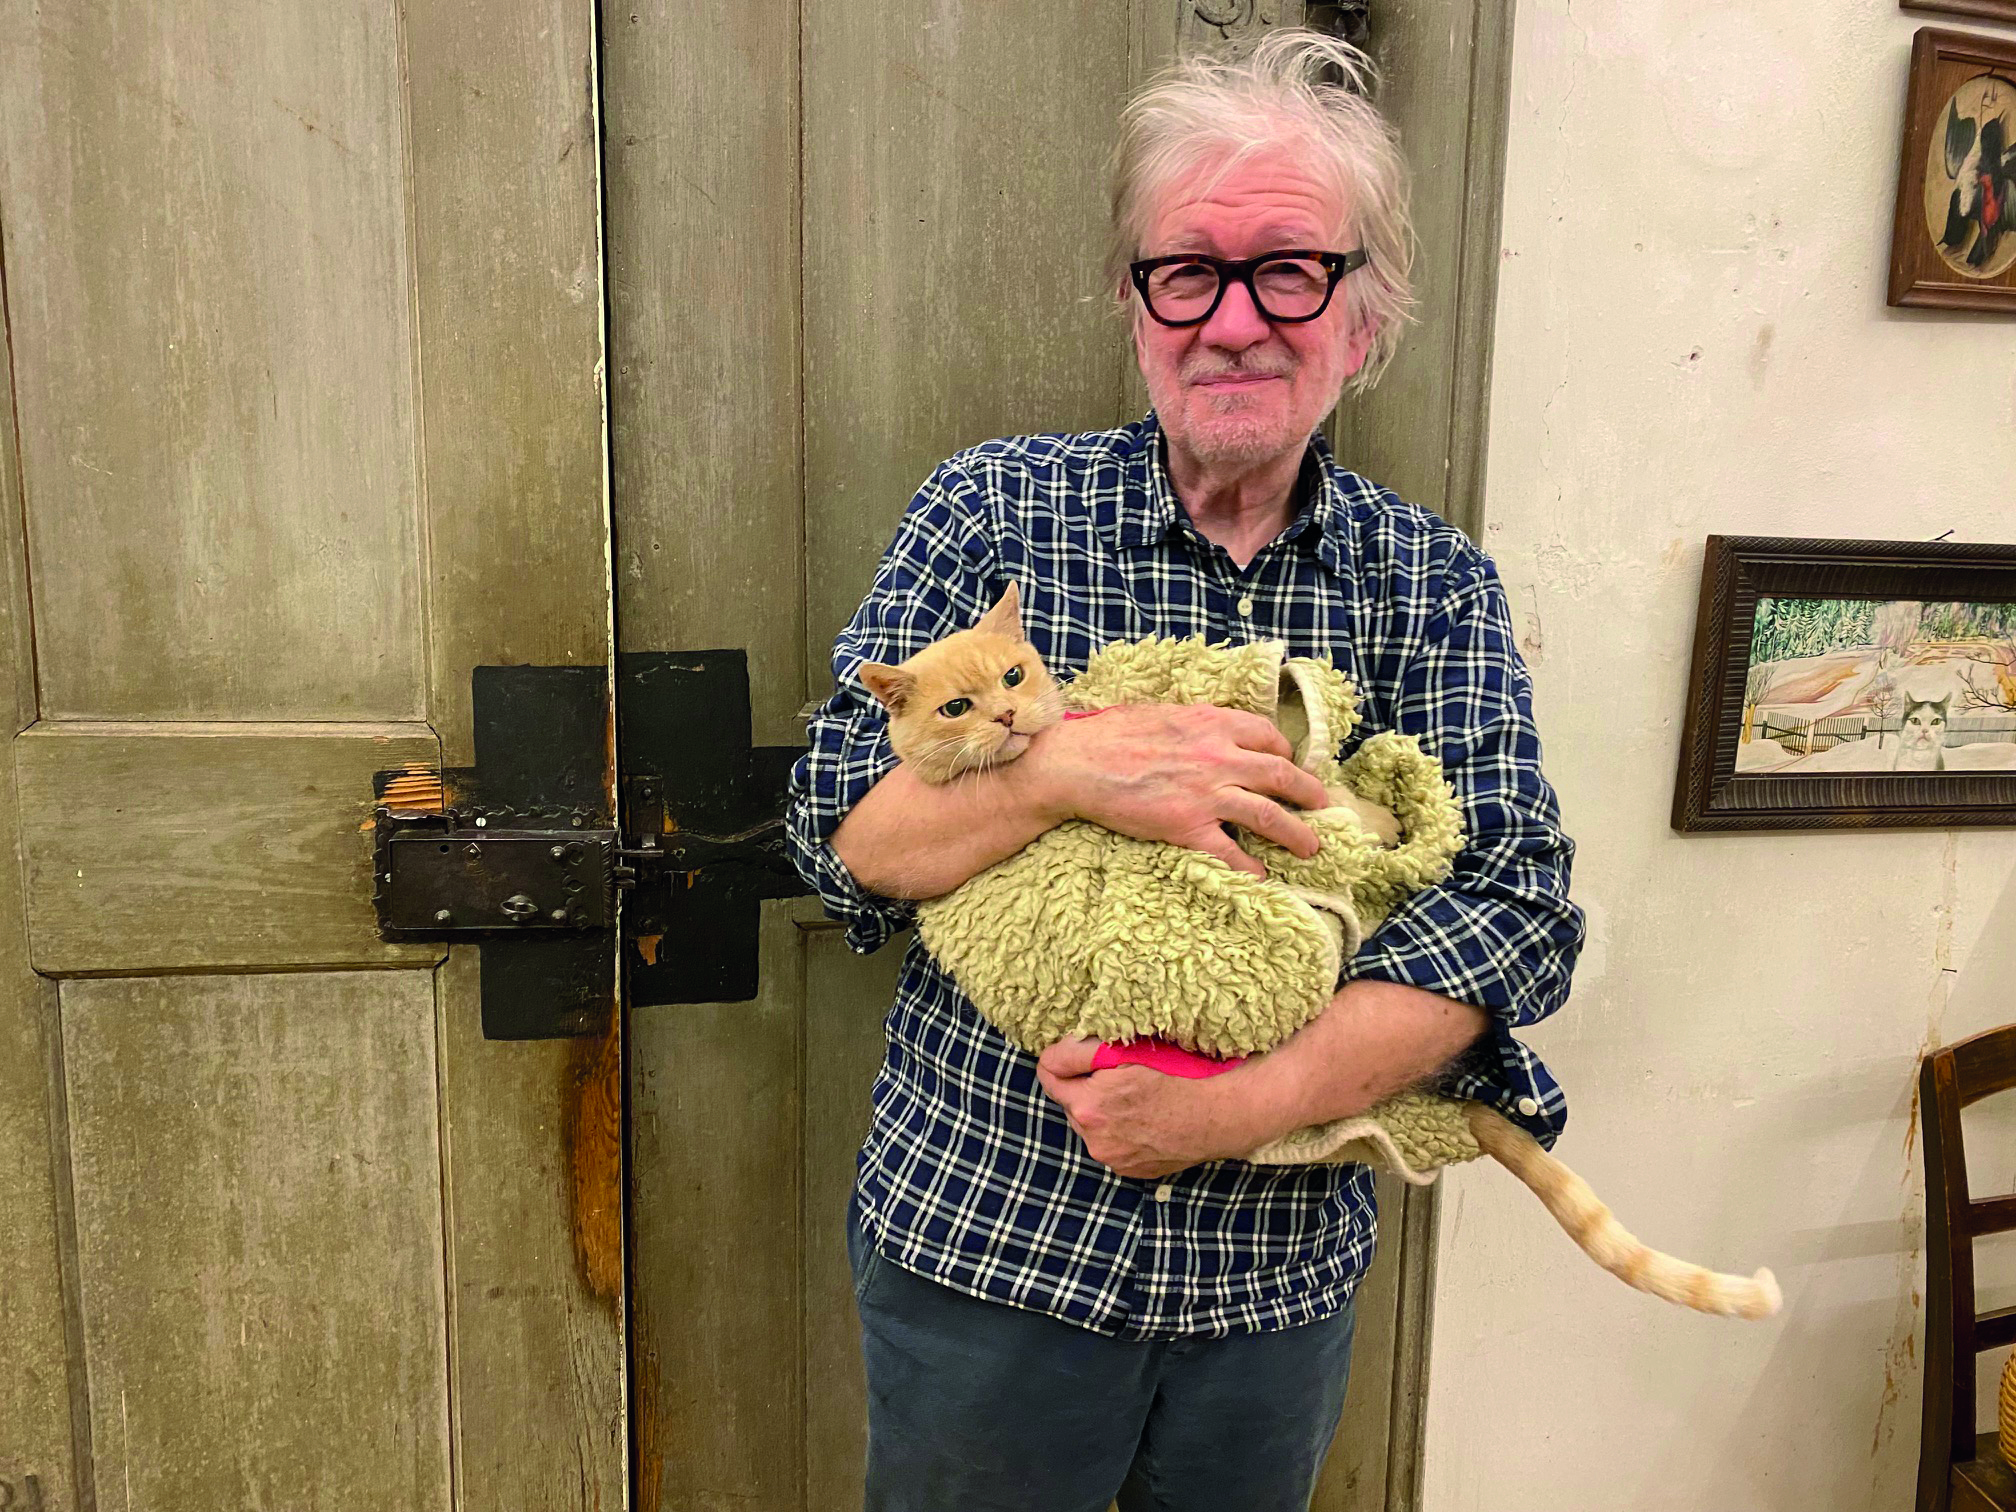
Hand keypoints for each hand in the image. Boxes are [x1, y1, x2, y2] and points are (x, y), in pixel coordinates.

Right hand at [1023, 705, 1331, 876]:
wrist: (1077, 762)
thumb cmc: (1109, 733)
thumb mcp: (1161, 712)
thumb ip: (1193, 722)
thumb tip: (1204, 729)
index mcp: (1212, 723)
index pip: (1267, 736)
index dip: (1285, 752)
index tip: (1290, 764)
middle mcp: (1218, 757)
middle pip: (1281, 774)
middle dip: (1308, 792)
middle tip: (1323, 805)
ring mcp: (1206, 794)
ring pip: (1268, 815)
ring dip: (1296, 833)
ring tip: (1312, 847)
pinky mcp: (1187, 826)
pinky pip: (1230, 852)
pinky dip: (1250, 867)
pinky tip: (1262, 876)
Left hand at [1035, 1038, 1286, 1178]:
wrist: (1221, 1114)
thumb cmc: (1181, 1074)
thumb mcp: (1130, 1050)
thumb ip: (1082, 1049)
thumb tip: (1054, 1052)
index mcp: (1089, 1103)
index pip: (1048, 1072)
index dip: (1062, 1057)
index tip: (1078, 1050)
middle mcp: (1094, 1135)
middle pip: (1066, 1099)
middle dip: (1082, 1084)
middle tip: (1113, 1072)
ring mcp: (1110, 1156)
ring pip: (1087, 1122)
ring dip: (1098, 1107)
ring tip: (1132, 1095)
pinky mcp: (1126, 1169)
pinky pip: (1108, 1141)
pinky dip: (1116, 1129)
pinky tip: (1142, 1117)